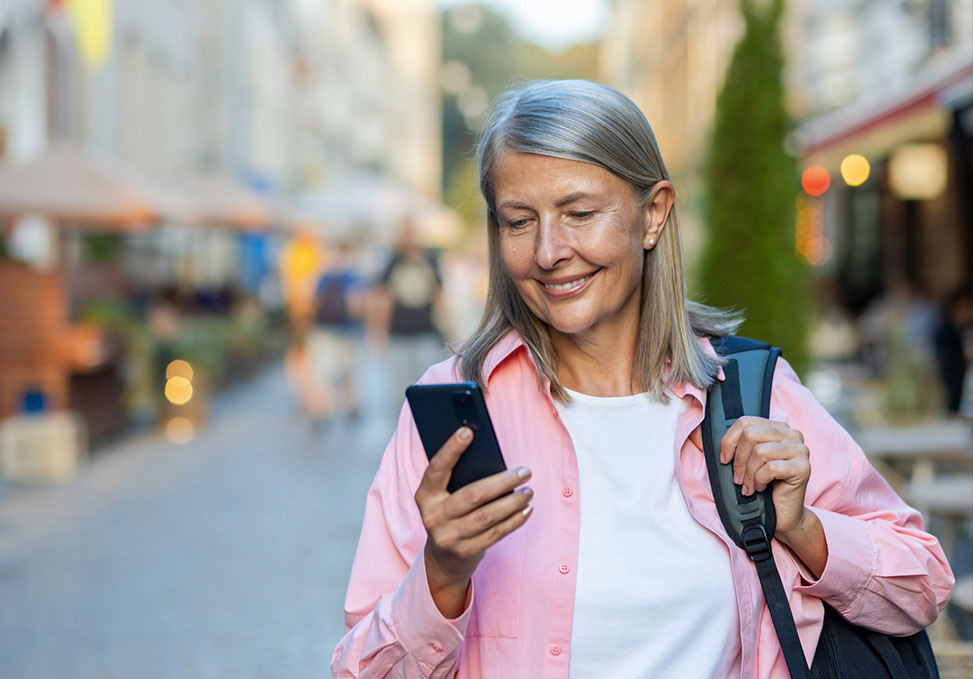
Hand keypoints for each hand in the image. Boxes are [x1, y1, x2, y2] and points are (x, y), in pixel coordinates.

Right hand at [414, 427, 532, 617]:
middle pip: (472, 495)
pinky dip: (514, 521)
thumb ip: (458, 479)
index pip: (437, 468)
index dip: (450, 449)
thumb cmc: (449, 515)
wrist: (442, 559)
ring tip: (528, 491)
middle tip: (524, 472)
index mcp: (425, 496)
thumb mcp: (444, 497)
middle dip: (502, 482)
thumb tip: (490, 458)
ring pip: (487, 516)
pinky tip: (526, 510)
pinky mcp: (465, 552)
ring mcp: (448, 537)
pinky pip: (495, 534)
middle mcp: (433, 516)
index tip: (467, 432)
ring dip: (513, 502)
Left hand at [720, 416, 810, 538]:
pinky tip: (761, 489)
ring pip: (760, 452)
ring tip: (749, 486)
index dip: (729, 441)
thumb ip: (726, 445)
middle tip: (738, 479)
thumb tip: (696, 433)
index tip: (725, 460)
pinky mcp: (804, 467)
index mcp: (777, 427)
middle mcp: (792, 434)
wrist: (782, 514)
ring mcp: (801, 450)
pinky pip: (771, 468)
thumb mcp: (742, 462)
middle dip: (738, 460)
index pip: (745, 422)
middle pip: (751, 435)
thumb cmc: (761, 486)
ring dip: (748, 474)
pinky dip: (759, 481)